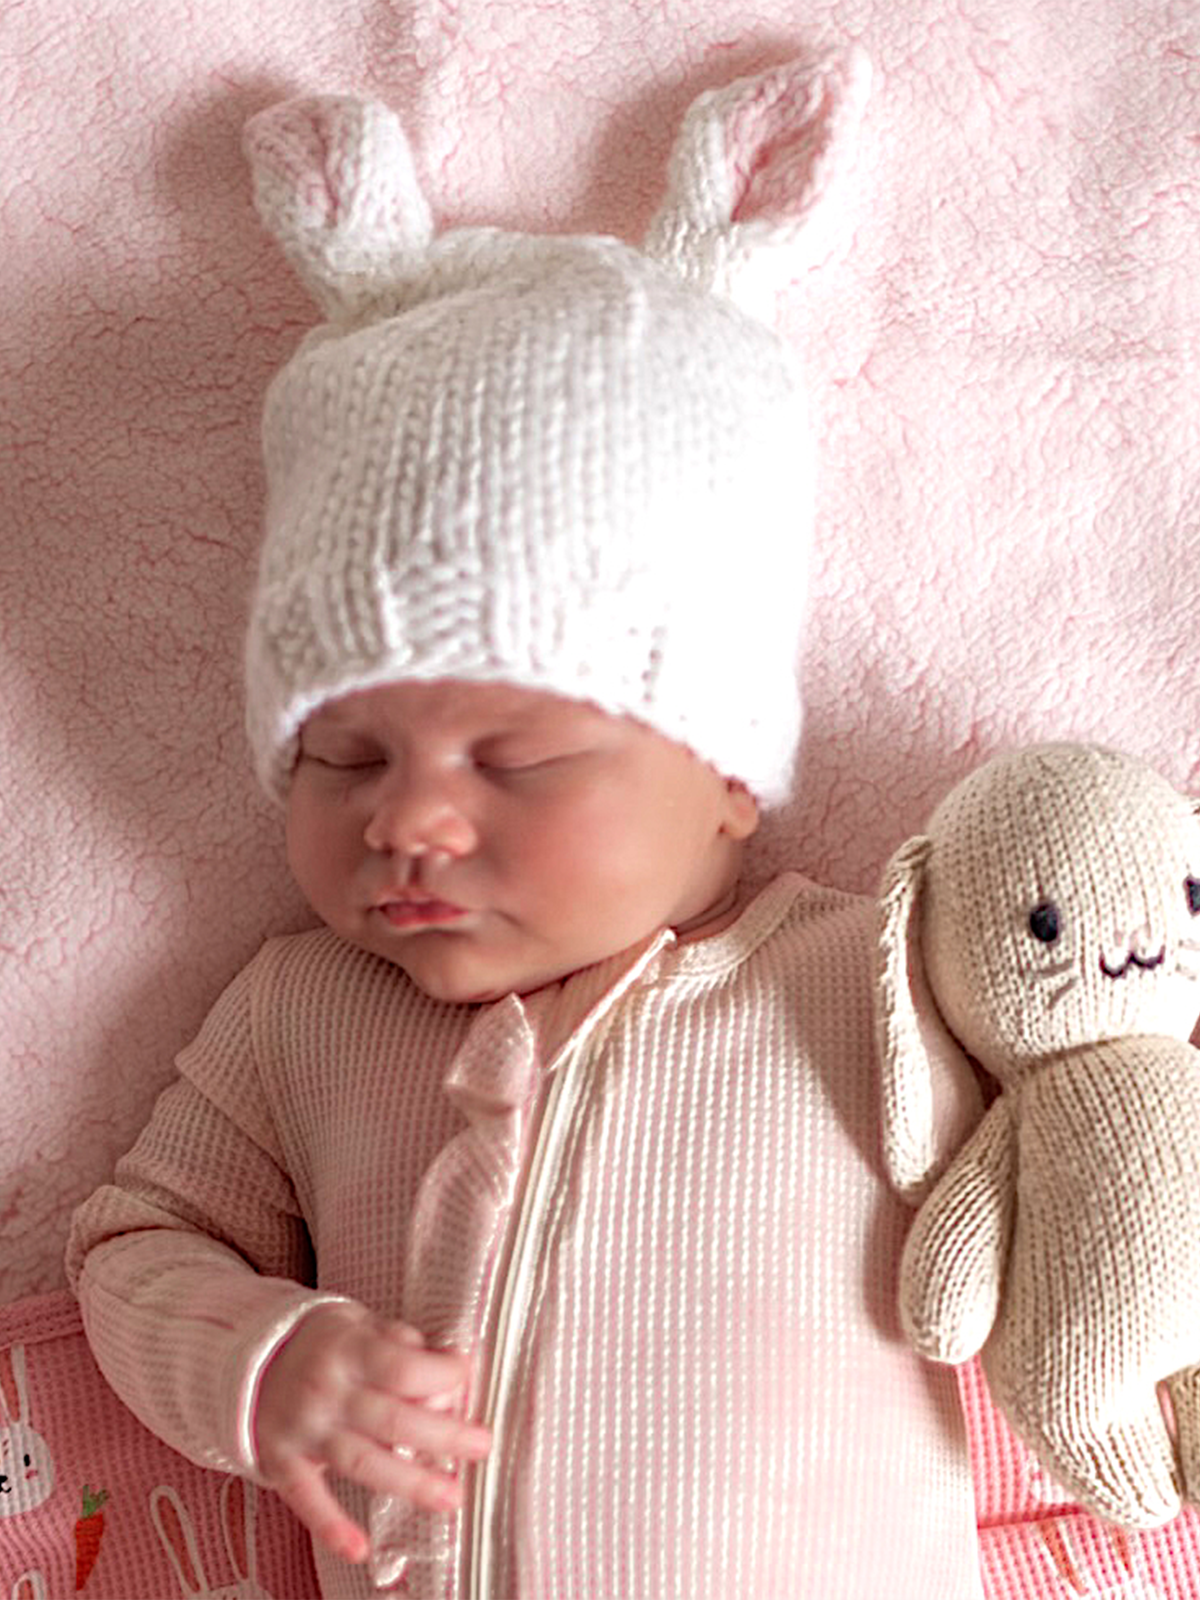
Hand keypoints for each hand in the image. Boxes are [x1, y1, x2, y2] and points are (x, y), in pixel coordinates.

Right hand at [253, 1302, 490, 1563]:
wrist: (251, 1359)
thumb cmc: (326, 1343)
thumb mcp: (360, 1323)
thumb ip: (400, 1344)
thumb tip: (447, 1365)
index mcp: (348, 1349)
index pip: (403, 1367)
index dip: (442, 1375)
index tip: (466, 1376)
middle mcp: (326, 1390)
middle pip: (393, 1419)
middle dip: (444, 1435)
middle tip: (482, 1445)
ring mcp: (304, 1429)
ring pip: (363, 1462)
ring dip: (410, 1482)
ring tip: (451, 1497)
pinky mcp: (282, 1462)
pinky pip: (307, 1498)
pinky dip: (331, 1525)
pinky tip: (360, 1549)